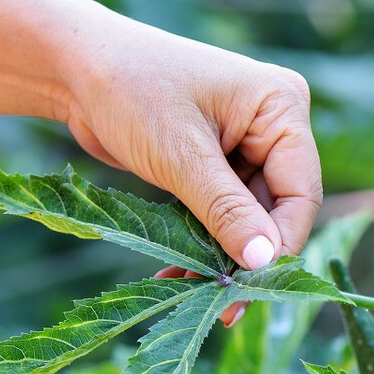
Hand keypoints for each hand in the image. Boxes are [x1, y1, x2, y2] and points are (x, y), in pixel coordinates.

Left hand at [61, 14, 322, 327]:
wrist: (72, 66)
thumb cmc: (130, 89)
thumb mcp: (181, 155)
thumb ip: (225, 210)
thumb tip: (262, 263)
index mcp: (281, 106)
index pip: (301, 191)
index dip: (280, 242)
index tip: (252, 285)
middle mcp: (271, 126)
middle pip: (276, 210)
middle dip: (247, 257)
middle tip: (225, 307)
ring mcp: (244, 145)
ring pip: (246, 219)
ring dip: (219, 257)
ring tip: (194, 294)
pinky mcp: (215, 164)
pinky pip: (220, 214)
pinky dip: (200, 244)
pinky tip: (177, 274)